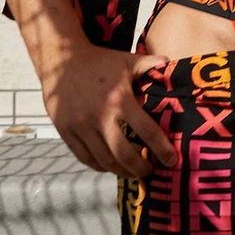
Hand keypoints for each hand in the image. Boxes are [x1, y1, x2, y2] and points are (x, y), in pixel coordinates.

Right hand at [37, 40, 175, 177]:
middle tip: (151, 172)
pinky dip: (100, 167)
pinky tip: (111, 166)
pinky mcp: (66, 132)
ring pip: (104, 161)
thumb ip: (151, 65)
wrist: (60, 60)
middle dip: (141, 169)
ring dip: (122, 172)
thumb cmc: (99, 62)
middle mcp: (99, 116)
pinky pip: (85, 157)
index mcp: (119, 99)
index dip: (162, 149)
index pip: (147, 131)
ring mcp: (80, 126)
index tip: (171, 160)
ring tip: (133, 173)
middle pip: (124, 154)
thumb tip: (174, 66)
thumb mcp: (127, 61)